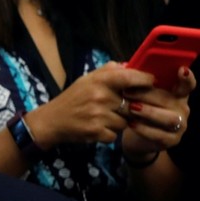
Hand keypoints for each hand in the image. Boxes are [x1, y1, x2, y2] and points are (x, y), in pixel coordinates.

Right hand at [23, 62, 152, 147]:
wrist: (50, 121)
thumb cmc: (71, 99)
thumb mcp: (86, 79)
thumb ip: (108, 71)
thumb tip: (129, 66)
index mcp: (99, 81)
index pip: (131, 77)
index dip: (145, 80)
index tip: (150, 82)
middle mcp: (100, 97)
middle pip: (132, 104)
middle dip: (128, 107)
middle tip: (117, 107)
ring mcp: (98, 115)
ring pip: (125, 121)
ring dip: (118, 122)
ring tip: (102, 119)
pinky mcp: (96, 132)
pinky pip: (115, 135)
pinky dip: (108, 134)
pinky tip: (97, 128)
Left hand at [120, 65, 194, 157]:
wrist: (138, 138)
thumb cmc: (140, 110)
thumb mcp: (141, 96)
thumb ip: (140, 83)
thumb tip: (126, 67)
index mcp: (177, 94)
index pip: (187, 85)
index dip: (187, 78)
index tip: (181, 70)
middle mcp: (182, 108)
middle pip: (170, 99)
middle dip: (148, 95)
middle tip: (127, 92)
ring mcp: (180, 125)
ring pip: (169, 118)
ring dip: (148, 112)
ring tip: (131, 108)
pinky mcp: (171, 140)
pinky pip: (160, 135)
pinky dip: (144, 129)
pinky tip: (131, 124)